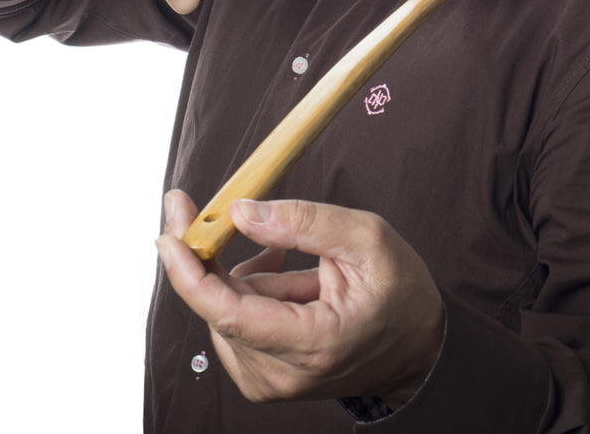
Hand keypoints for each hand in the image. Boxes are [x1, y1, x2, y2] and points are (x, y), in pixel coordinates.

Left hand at [155, 191, 444, 407]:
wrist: (419, 349)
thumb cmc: (401, 294)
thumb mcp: (366, 239)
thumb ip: (303, 222)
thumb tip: (241, 212)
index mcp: (312, 343)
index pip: (228, 313)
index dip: (190, 272)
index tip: (170, 231)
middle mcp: (282, 374)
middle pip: (218, 306)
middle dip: (219, 253)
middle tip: (233, 208)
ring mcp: (270, 380)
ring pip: (225, 308)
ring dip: (246, 273)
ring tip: (296, 262)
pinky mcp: (263, 376)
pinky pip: (236, 320)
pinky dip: (252, 289)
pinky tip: (287, 277)